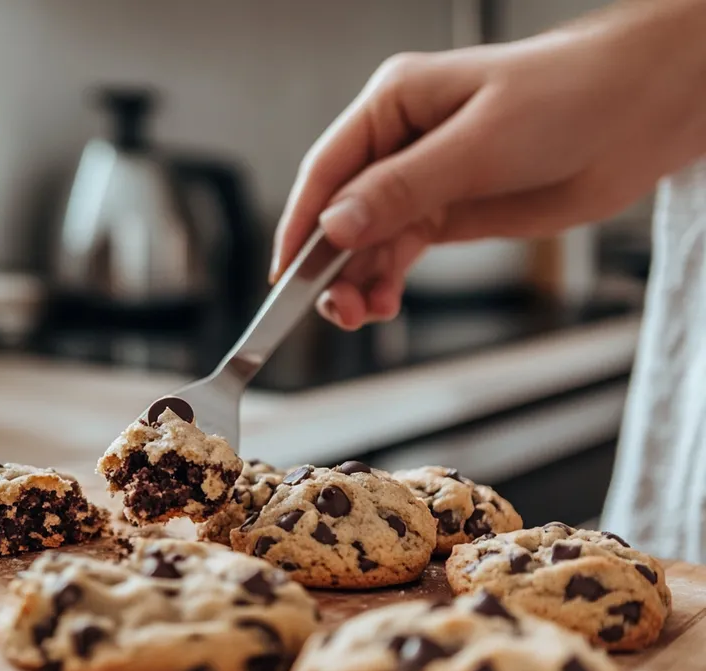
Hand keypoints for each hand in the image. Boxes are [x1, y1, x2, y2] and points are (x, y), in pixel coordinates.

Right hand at [272, 0, 705, 329]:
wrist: (645, 110)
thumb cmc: (570, 96)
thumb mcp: (478, 144)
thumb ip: (402, 189)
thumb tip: (335, 227)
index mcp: (394, 104)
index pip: (327, 171)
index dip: (301, 226)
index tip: (286, 276)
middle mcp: (401, 143)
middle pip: (341, 213)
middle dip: (331, 264)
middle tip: (334, 308)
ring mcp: (424, 179)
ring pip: (368, 240)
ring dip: (359, 280)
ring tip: (361, 314)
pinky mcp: (450, 211)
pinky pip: (400, 252)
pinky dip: (388, 281)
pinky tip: (384, 303)